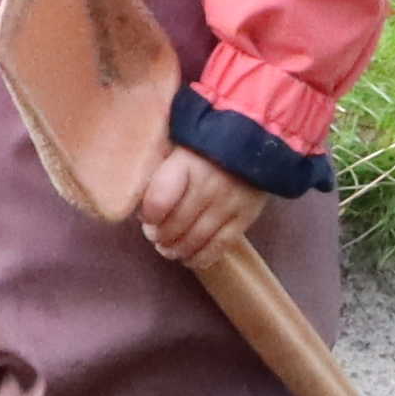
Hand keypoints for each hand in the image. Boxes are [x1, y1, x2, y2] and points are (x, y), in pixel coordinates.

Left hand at [132, 144, 276, 269]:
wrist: (256, 136)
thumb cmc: (205, 141)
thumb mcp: (178, 141)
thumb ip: (159, 166)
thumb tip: (138, 200)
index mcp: (186, 161)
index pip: (159, 200)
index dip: (148, 215)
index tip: (145, 217)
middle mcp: (208, 184)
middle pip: (176, 224)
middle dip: (160, 235)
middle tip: (154, 236)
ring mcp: (229, 202)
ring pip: (197, 239)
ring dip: (177, 250)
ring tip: (167, 250)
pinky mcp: (246, 216)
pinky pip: (221, 245)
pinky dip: (202, 258)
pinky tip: (189, 259)